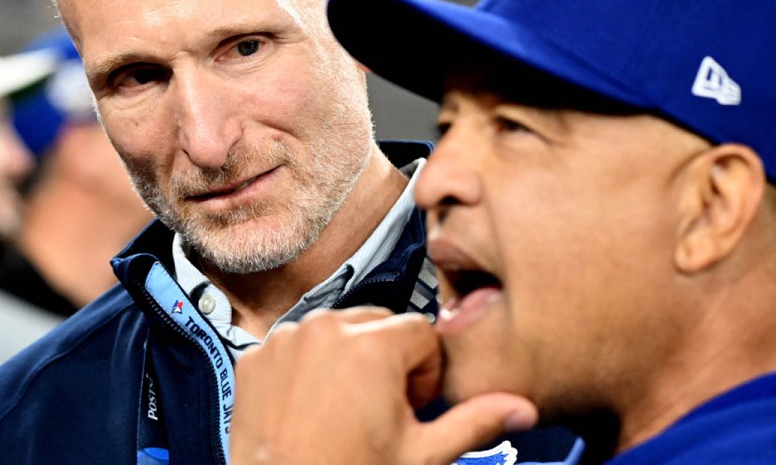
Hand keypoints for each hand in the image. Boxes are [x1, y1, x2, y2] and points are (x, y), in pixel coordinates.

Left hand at [229, 307, 536, 464]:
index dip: (425, 373)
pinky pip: (295, 346)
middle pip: (379, 324)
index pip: (422, 331)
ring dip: (347, 360)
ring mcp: (286, 341)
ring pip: (336, 331)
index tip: (413, 405)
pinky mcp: (256, 356)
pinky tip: (311, 408)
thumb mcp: (422, 456)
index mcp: (371, 344)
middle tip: (382, 412)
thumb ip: (474, 422)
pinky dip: (305, 368)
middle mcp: (325, 330)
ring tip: (346, 412)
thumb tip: (519, 408)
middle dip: (388, 361)